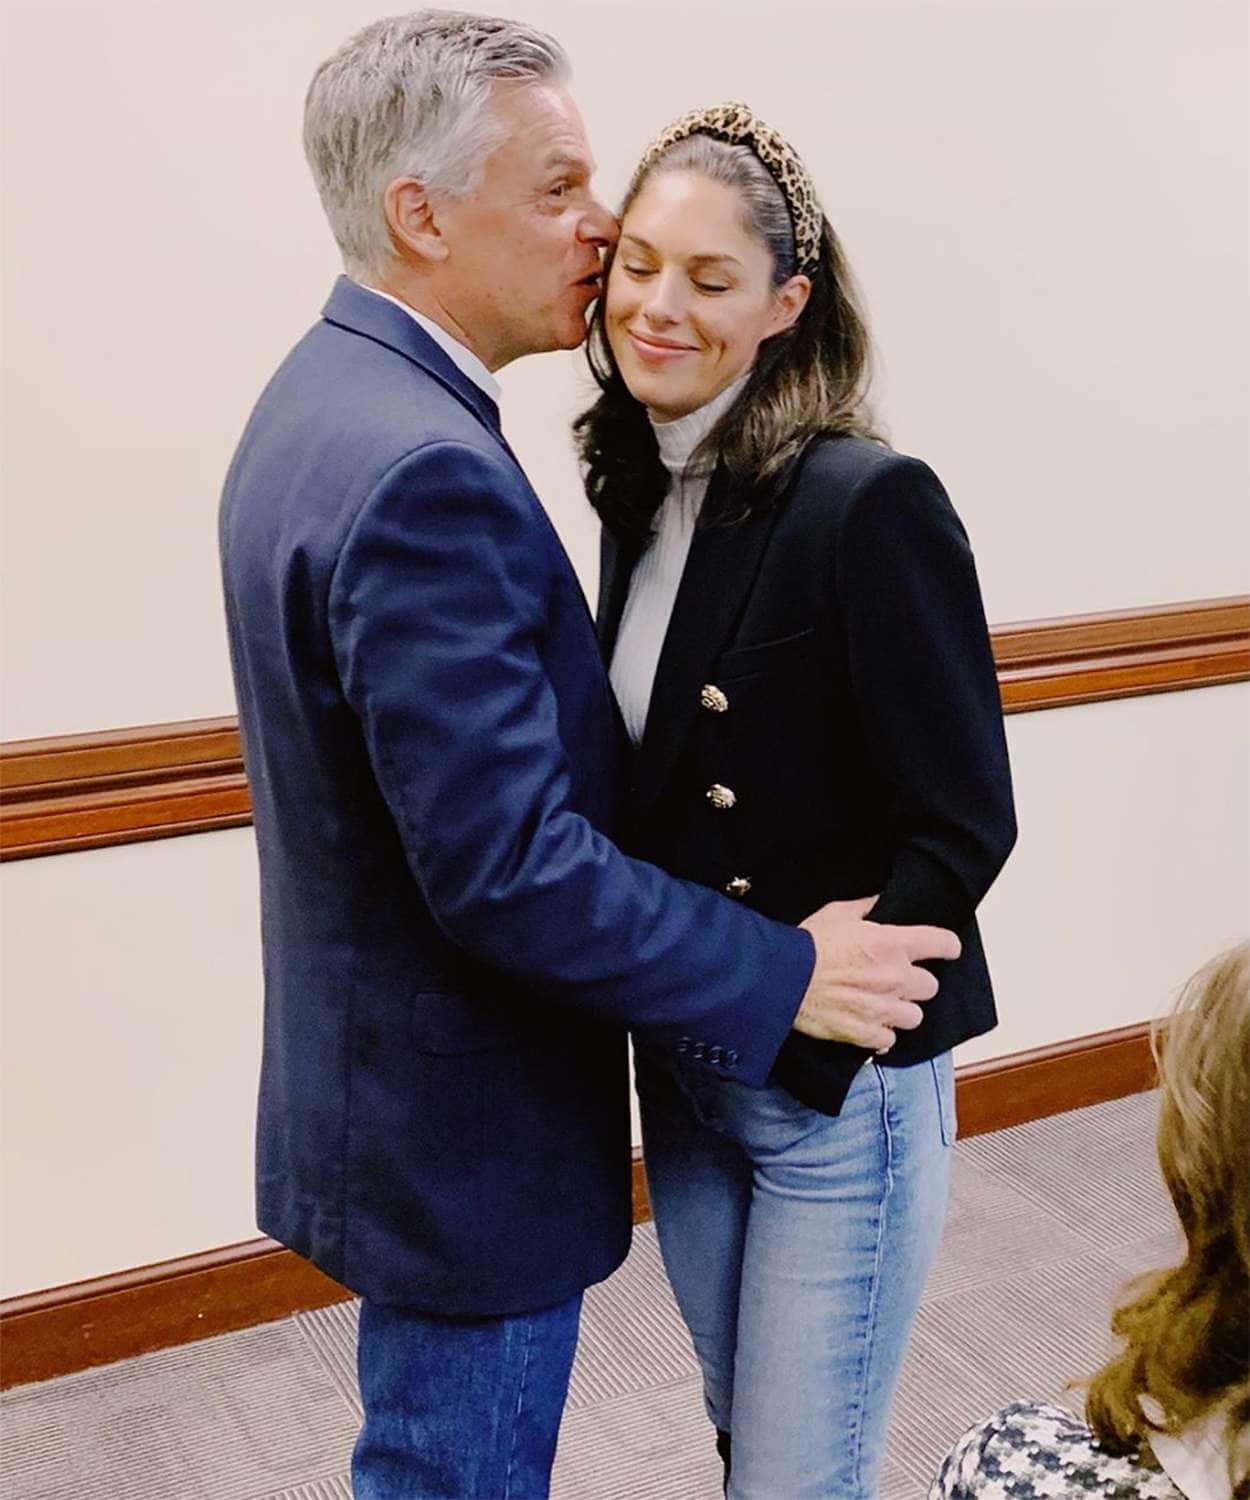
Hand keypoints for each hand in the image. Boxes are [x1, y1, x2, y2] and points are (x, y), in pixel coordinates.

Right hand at [793, 895, 960, 1052]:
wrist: (782, 979)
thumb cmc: (807, 944)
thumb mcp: (837, 912)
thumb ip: (866, 907)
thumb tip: (881, 902)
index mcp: (893, 944)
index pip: (943, 944)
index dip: (947, 946)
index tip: (944, 949)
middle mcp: (896, 977)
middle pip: (931, 986)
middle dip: (915, 982)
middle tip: (896, 979)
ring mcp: (884, 1009)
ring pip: (915, 1016)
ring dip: (902, 1010)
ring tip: (884, 1005)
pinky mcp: (867, 1033)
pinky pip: (890, 1040)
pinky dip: (881, 1035)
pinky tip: (869, 1024)